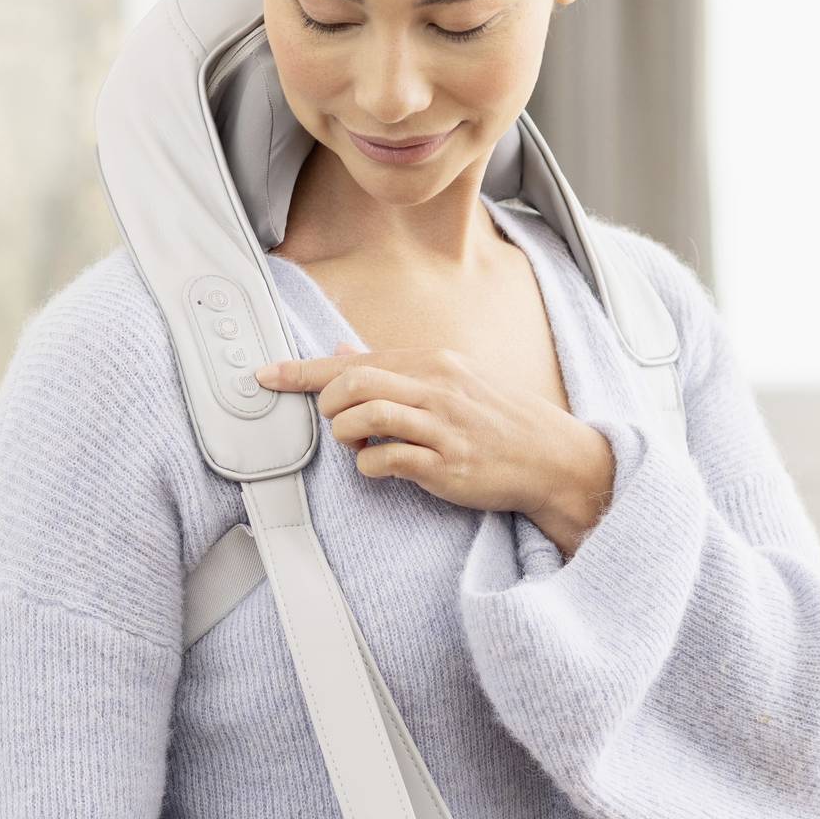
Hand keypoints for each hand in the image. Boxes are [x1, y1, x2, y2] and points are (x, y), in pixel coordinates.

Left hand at [257, 341, 615, 553]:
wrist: (553, 458)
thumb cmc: (497, 420)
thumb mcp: (450, 380)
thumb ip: (394, 368)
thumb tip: (342, 351)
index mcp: (433, 363)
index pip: (354, 359)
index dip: (303, 370)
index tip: (266, 376)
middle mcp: (436, 387)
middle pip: (353, 381)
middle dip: (327, 403)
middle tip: (336, 422)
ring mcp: (441, 426)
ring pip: (364, 416)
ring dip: (345, 434)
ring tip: (356, 445)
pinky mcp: (445, 465)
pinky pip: (386, 460)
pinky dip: (369, 466)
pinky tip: (380, 467)